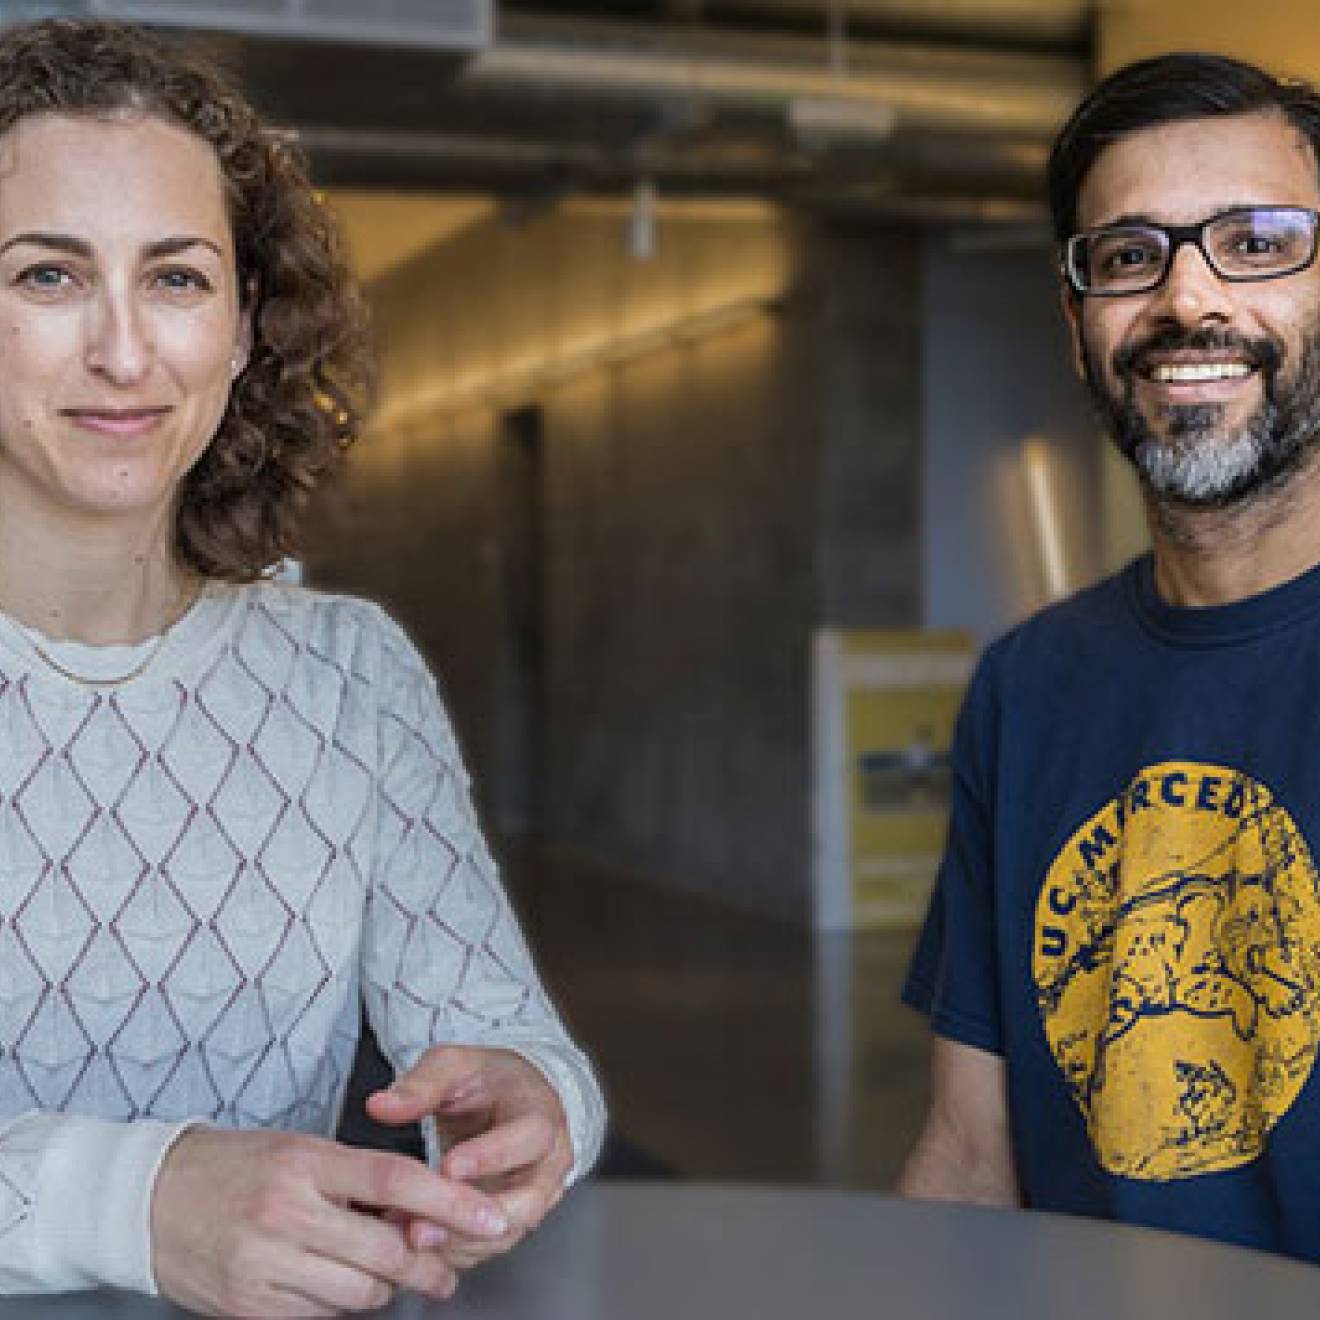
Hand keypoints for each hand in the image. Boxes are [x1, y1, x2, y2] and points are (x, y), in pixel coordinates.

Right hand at [150, 1125, 510, 1315]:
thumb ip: (354, 1180)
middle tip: (443, 1271)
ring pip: (359, 1292)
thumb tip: (418, 1212)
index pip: (396, 1179)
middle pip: (386, 1249)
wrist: (148, 1199)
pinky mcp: (248, 1307)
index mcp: (306, 1161)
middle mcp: (287, 1212)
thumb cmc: (236, 1167)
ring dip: (384, 1288)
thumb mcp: (298, 1150)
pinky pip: (319, 1317)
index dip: (452, 1202)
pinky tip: (335, 1285)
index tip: (492, 1217)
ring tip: (386, 1275)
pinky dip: (339, 1306)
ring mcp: (265, 1264)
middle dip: (427, 1267)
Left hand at [366, 1045, 572, 1269]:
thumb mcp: (455, 1065)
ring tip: (407, 1236)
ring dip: (457, 1242)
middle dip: (471, 1218)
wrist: (512, 1100)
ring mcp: (536, 1197)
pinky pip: (489, 1246)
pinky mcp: (515, 1222)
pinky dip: (453, 1249)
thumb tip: (380, 1106)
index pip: (529, 1138)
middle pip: (526, 1203)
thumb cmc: (487, 1081)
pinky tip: (415, 1242)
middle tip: (421, 1224)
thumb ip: (422, 1085)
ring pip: (506, 1234)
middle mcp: (548, 1163)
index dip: (491, 1157)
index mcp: (541, 1115)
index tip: (448, 1167)